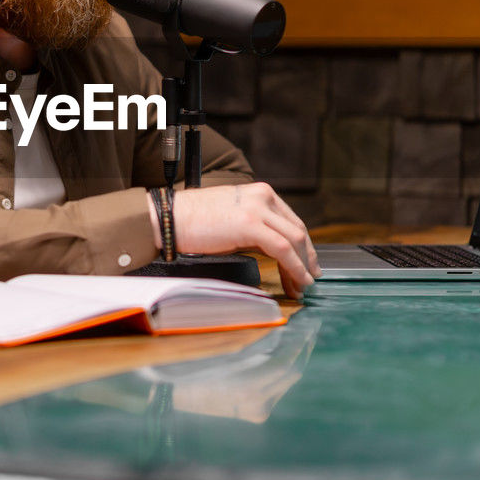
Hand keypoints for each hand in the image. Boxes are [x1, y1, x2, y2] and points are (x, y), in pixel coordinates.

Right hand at [148, 182, 319, 298]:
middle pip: (297, 230)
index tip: (307, 263)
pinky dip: (295, 268)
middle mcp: (262, 196)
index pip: (291, 220)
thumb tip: (271, 249)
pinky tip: (297, 281)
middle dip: (307, 258)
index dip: (303, 245)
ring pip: (295, 240)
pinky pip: (283, 249)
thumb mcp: (232, 216)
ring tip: (303, 286)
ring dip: (303, 267)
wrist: (169, 218)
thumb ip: (254, 226)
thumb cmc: (192, 221)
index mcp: (259, 192)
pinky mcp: (250, 225)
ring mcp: (257, 208)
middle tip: (309, 279)